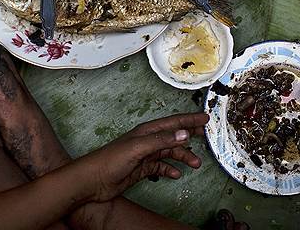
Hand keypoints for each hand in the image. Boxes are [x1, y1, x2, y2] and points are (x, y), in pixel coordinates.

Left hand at [76, 113, 208, 202]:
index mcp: (146, 132)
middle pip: (173, 136)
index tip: (205, 118)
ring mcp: (144, 155)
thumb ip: (161, 140)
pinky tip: (176, 174)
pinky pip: (160, 167)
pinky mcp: (141, 169)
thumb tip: (183, 133)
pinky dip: (169, 170)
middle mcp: (146, 141)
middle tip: (206, 136)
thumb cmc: (109, 160)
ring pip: (169, 153)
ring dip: (183, 157)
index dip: (189, 120)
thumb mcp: (137, 148)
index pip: (173, 123)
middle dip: (190, 135)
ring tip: (195, 164)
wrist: (93, 181)